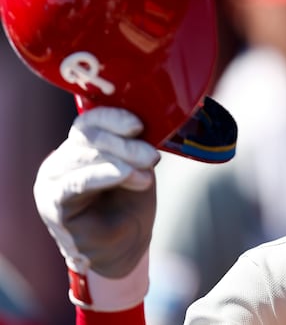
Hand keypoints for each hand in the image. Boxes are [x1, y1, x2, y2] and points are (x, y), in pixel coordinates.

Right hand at [34, 107, 159, 310]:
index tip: (139, 125)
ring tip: (146, 172)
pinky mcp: (55, 205)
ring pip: (84, 156)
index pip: (89, 122)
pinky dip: (104, 175)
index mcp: (78, 148)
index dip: (113, 118)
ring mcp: (52, 183)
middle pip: (88, 137)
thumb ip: (134, 147)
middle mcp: (60, 161)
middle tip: (152, 156)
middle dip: (125, 143)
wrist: (125, 247)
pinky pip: (77, 183)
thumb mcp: (137, 167)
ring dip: (121, 159)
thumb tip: (142, 129)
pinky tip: (126, 175)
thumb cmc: (130, 205)